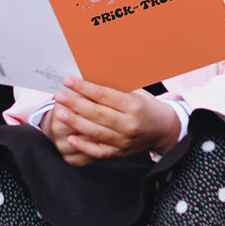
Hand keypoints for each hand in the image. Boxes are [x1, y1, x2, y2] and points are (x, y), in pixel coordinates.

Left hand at [41, 77, 180, 162]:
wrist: (165, 130)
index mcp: (134, 105)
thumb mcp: (137, 91)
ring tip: (60, 114)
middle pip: (97, 113)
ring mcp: (124, 140)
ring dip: (75, 123)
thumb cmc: (147, 106)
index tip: (69, 81)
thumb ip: (116, 85)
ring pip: (96, 132)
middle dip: (75, 104)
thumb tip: (90, 74)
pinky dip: (84, 146)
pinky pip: (99, 151)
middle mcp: (129, 124)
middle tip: (59, 96)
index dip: (85, 87)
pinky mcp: (120, 152)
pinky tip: (71, 139)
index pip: (104, 95)